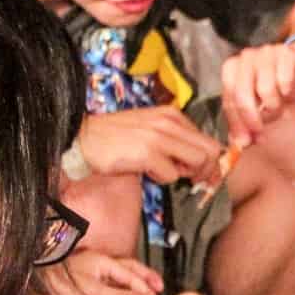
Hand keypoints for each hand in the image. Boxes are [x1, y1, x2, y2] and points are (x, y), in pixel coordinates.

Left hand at [33, 251, 162, 294]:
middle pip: (130, 267)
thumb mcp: (91, 292)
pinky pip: (115, 283)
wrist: (34, 288)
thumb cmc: (61, 285)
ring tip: (151, 292)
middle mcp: (101, 263)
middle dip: (146, 277)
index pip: (129, 273)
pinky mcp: (90, 282)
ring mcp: (96, 272)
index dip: (143, 285)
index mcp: (102, 261)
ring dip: (139, 282)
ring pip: (124, 274)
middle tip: (160, 289)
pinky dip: (127, 288)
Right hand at [76, 106, 222, 182]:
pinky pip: (172, 175)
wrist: (83, 140)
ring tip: (163, 171)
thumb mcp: (150, 129)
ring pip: (198, 162)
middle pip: (211, 151)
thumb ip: (175, 140)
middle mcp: (168, 122)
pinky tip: (145, 172)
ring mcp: (158, 137)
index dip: (211, 162)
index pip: (209, 140)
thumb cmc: (116, 138)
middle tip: (192, 180)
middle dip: (207, 170)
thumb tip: (200, 163)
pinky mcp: (147, 153)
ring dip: (185, 174)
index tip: (201, 174)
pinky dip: (162, 179)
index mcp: (172, 114)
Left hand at [220, 41, 294, 147]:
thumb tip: (239, 144)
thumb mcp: (256, 107)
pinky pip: (284, 78)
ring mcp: (265, 53)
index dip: (236, 122)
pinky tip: (287, 92)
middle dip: (251, 117)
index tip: (244, 141)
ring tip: (278, 106)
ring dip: (273, 105)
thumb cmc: (274, 89)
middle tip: (260, 130)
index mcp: (232, 68)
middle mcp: (246, 57)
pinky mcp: (286, 53)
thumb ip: (245, 122)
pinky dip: (286, 90)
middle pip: (241, 93)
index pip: (228, 98)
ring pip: (264, 88)